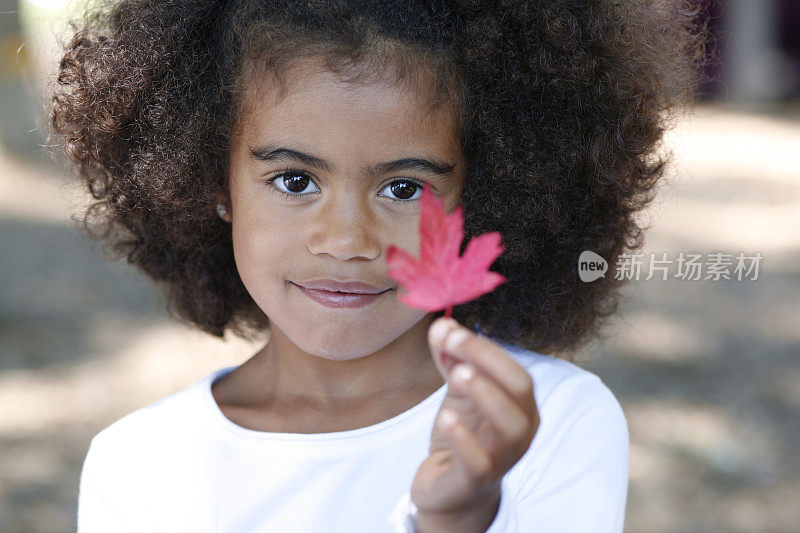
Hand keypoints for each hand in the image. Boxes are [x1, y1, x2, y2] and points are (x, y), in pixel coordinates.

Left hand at [411, 317, 539, 532]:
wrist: (450, 489)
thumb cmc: (463, 435)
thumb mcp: (458, 393)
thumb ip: (451, 360)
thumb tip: (441, 325)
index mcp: (521, 405)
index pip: (514, 369)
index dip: (485, 347)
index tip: (451, 330)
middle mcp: (521, 430)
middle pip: (519, 389)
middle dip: (487, 359)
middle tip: (453, 341)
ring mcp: (503, 457)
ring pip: (509, 425)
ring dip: (484, 393)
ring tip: (457, 374)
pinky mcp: (478, 480)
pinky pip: (479, 461)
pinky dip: (463, 436)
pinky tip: (446, 416)